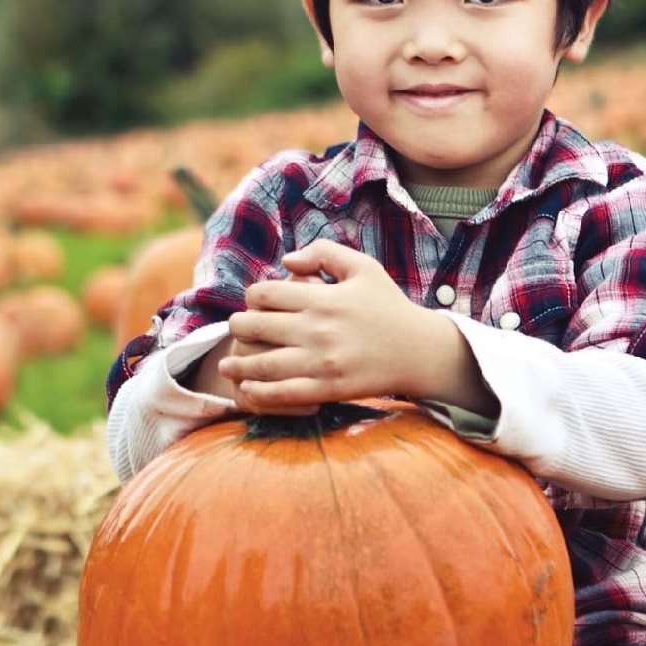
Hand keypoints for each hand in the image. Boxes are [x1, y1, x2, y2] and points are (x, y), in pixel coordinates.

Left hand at [221, 240, 426, 411]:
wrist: (419, 350)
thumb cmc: (387, 306)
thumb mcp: (362, 266)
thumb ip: (323, 252)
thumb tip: (286, 261)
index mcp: (321, 298)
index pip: (265, 294)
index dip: (251, 297)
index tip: (254, 303)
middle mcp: (317, 330)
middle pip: (255, 327)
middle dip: (238, 328)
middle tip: (236, 331)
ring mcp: (321, 362)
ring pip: (263, 364)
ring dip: (238, 365)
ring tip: (226, 366)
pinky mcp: (328, 388)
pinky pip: (284, 393)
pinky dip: (260, 393)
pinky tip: (247, 390)